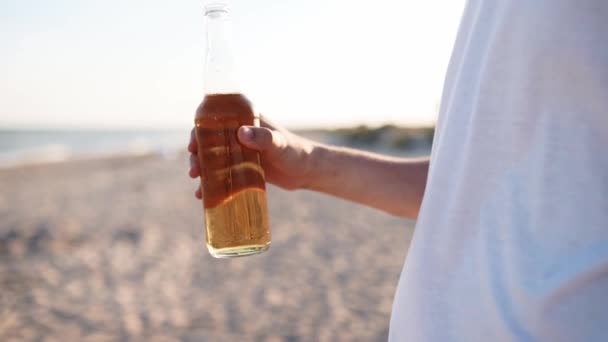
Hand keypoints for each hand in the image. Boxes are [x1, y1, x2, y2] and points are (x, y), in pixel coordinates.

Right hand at [188, 115, 315, 198]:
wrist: (307, 171)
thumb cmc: (295, 152)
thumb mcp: (278, 144)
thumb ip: (263, 138)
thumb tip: (241, 133)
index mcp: (245, 120)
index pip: (214, 121)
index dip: (199, 131)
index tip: (192, 146)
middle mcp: (239, 134)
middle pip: (209, 141)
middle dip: (197, 155)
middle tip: (194, 171)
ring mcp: (240, 151)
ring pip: (213, 158)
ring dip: (202, 170)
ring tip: (197, 184)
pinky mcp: (244, 168)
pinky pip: (223, 173)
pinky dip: (213, 183)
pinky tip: (203, 195)